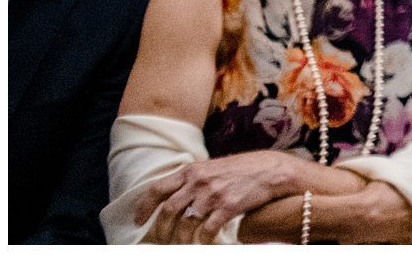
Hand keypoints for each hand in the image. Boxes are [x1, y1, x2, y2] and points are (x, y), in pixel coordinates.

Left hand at [136, 150, 308, 242]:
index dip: (144, 207)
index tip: (139, 220)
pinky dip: (202, 240)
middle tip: (161, 239)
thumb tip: (174, 197)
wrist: (273, 170)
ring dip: (180, 239)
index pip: (157, 189)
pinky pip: (207, 230)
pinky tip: (204, 241)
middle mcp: (199, 181)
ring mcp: (213, 194)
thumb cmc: (244, 169)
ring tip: (182, 244)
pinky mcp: (228, 207)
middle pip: (168, 210)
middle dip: (161, 229)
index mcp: (192, 170)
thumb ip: (194, 179)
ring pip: (184, 224)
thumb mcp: (214, 167)